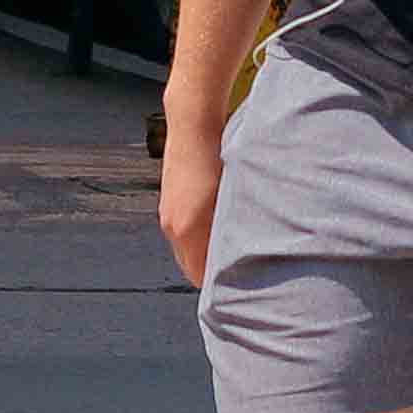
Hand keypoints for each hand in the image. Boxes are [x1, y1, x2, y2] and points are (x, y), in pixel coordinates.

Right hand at [158, 120, 222, 288]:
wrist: (193, 125)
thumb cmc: (218, 156)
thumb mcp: (230, 195)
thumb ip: (232, 227)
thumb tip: (244, 252)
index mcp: (187, 229)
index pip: (198, 276)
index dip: (218, 284)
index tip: (238, 286)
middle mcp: (172, 226)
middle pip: (189, 266)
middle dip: (209, 272)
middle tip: (238, 273)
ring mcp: (167, 215)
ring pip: (185, 249)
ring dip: (202, 253)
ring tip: (229, 250)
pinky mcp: (168, 203)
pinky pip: (181, 233)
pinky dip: (196, 237)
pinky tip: (215, 226)